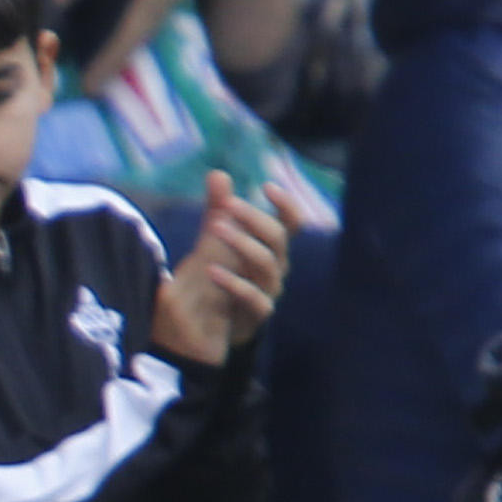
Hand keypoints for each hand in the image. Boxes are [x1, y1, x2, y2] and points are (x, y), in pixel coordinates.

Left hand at [147, 171, 305, 363]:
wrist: (211, 328)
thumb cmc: (221, 277)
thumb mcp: (215, 241)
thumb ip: (218, 210)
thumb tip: (218, 173)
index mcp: (271, 248)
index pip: (291, 223)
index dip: (285, 205)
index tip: (267, 186)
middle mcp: (276, 267)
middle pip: (277, 238)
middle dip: (255, 218)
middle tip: (227, 204)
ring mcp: (268, 291)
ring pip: (267, 264)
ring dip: (242, 243)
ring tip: (215, 227)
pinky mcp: (256, 315)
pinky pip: (252, 297)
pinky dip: (233, 282)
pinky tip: (210, 270)